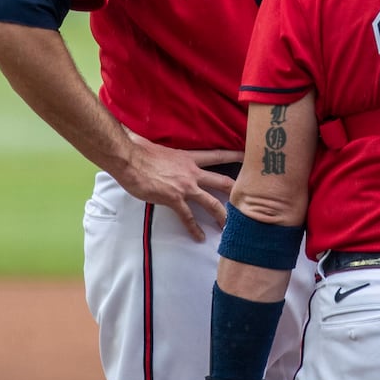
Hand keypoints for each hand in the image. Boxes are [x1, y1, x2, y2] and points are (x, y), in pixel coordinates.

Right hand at [116, 129, 239, 241]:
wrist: (128, 160)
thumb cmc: (139, 150)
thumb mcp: (161, 146)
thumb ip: (168, 150)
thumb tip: (161, 141)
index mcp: (190, 157)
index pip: (218, 155)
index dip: (234, 156)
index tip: (248, 157)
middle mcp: (192, 172)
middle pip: (223, 181)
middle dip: (237, 191)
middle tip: (250, 198)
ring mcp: (185, 187)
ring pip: (211, 202)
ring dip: (221, 215)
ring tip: (228, 226)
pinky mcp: (173, 199)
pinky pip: (187, 217)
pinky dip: (194, 228)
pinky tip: (199, 237)